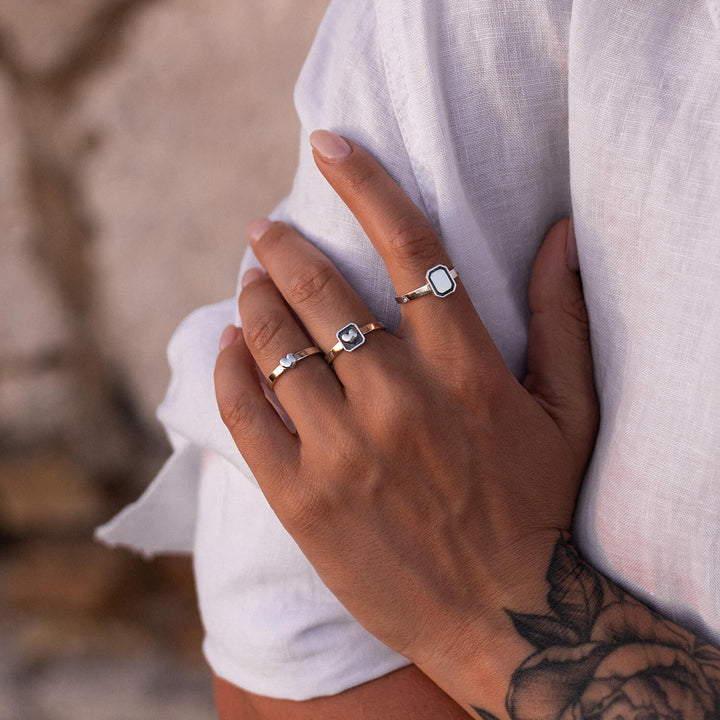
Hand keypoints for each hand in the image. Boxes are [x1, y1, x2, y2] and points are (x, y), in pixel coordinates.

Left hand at [214, 131, 597, 699]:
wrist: (506, 618)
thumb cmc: (540, 508)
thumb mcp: (569, 412)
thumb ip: (562, 318)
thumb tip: (558, 236)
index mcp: (464, 368)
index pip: (411, 246)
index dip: (367, 184)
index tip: (331, 147)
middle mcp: (397, 397)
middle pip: (322, 287)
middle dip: (283, 243)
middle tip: (265, 229)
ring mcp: (342, 448)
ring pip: (276, 342)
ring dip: (254, 297)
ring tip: (248, 281)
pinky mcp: (301, 498)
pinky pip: (246, 410)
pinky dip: (229, 365)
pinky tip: (228, 343)